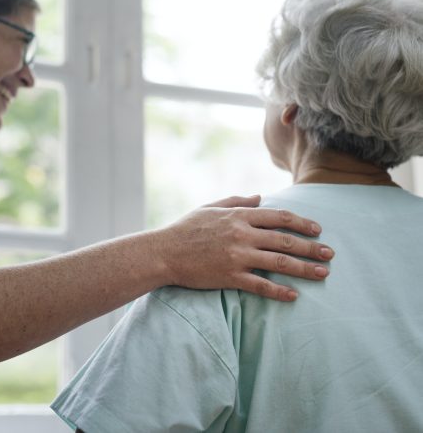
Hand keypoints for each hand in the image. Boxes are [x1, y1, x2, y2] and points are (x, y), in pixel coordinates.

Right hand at [156, 195, 333, 300]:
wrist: (164, 251)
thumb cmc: (186, 228)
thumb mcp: (210, 207)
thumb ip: (237, 200)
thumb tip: (260, 197)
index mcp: (239, 215)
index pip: (279, 217)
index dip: (302, 222)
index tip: (317, 229)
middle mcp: (242, 234)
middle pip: (285, 240)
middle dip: (311, 247)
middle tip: (330, 254)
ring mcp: (237, 256)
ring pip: (279, 262)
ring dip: (304, 268)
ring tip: (323, 273)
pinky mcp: (230, 276)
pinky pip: (260, 285)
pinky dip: (279, 291)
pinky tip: (294, 296)